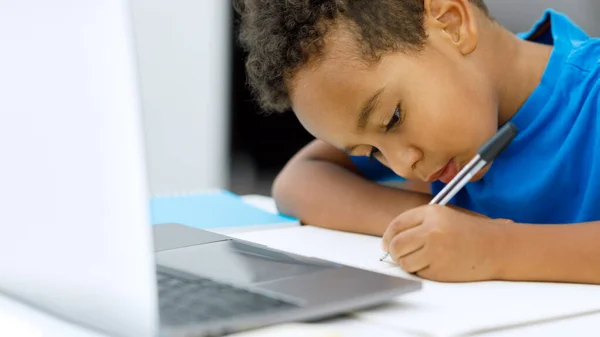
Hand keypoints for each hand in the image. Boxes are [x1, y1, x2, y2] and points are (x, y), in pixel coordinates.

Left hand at [381, 205, 508, 281]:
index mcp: (431, 213)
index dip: (388, 236)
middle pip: (396, 245)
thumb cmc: (468, 232)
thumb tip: (388, 241)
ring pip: (404, 261)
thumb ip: (416, 223)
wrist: (495, 248)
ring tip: (422, 258)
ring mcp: (435, 251)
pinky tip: (435, 264)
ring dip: (407, 262)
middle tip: (400, 254)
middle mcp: (431, 230)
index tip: (387, 242)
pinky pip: (418, 272)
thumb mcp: (443, 216)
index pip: (396, 225)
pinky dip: (421, 270)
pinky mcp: (439, 269)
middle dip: (394, 252)